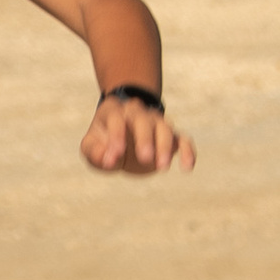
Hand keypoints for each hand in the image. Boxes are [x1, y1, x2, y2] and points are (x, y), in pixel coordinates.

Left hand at [80, 96, 195, 176]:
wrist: (122, 138)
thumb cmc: (103, 143)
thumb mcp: (91, 147)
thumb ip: (94, 152)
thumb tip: (108, 159)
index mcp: (114, 112)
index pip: (116, 118)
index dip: (116, 135)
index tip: (115, 156)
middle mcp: (137, 114)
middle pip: (144, 120)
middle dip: (145, 138)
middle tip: (145, 158)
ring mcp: (156, 123)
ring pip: (165, 128)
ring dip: (165, 146)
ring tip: (162, 167)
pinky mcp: (170, 138)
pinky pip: (183, 139)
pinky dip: (188, 150)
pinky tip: (188, 167)